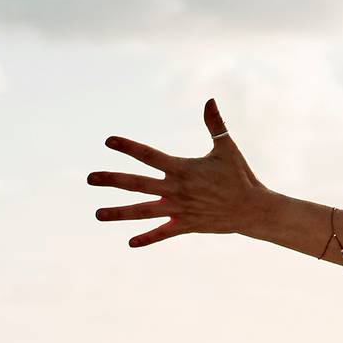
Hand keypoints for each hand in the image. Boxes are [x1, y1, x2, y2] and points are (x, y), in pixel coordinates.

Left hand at [87, 99, 273, 247]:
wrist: (253, 209)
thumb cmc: (240, 176)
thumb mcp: (227, 148)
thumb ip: (215, 124)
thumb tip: (210, 99)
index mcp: (182, 169)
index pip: (148, 156)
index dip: (128, 147)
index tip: (108, 141)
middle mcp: (176, 190)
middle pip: (137, 185)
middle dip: (112, 181)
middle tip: (90, 178)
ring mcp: (179, 210)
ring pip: (143, 212)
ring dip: (119, 213)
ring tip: (97, 214)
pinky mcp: (186, 226)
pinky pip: (163, 233)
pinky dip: (147, 238)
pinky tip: (130, 242)